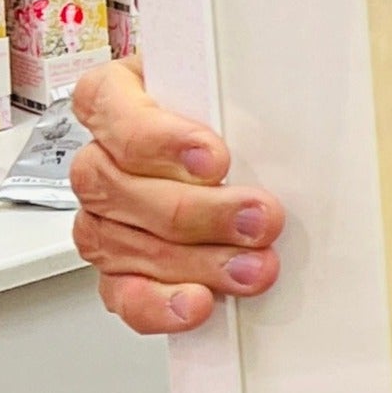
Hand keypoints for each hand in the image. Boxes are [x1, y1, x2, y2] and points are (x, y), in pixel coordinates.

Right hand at [68, 60, 285, 336]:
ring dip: (195, 261)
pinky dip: (160, 303)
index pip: (110, 111)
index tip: (215, 159)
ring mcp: (104, 217)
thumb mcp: (232, 89)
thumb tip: (288, 115)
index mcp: (117, 98)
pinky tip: (196, 302)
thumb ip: (238, 100)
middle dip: (198, 210)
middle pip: (119, 186)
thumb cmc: (227, 114)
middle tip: (257, 218)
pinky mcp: (120, 267)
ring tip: (250, 266)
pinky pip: (123, 293)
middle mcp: (102, 159)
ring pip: (123, 243)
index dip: (161, 140)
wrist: (236, 154)